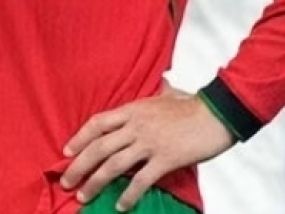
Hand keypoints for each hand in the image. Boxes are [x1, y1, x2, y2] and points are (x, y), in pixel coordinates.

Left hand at [60, 87, 233, 210]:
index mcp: (134, 109)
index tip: (67, 151)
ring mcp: (149, 143)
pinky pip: (140, 180)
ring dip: (95, 183)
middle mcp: (136, 126)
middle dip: (79, 166)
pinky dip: (128, 195)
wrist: (217, 114)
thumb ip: (161, 90)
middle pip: (99, 147)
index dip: (79, 137)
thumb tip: (162, 82)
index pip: (98, 123)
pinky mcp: (164, 159)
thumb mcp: (171, 93)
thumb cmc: (194, 104)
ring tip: (83, 196)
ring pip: (113, 165)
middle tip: (67, 181)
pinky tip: (120, 205)